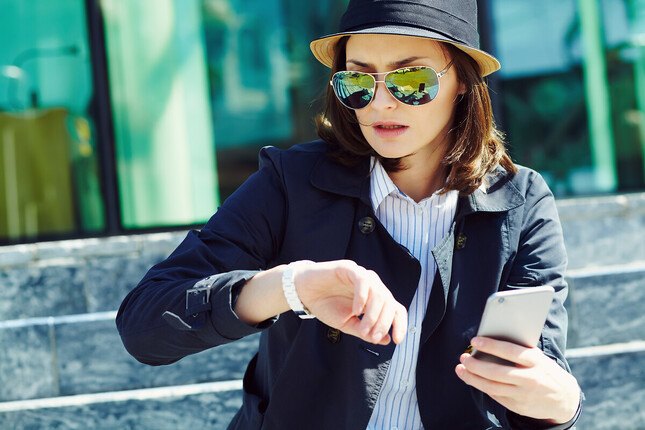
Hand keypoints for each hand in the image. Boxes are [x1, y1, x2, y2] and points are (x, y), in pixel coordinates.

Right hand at [293, 260, 407, 344]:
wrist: (304, 293)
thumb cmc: (326, 306)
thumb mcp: (347, 324)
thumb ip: (365, 331)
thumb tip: (386, 340)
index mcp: (374, 299)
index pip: (395, 309)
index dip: (399, 324)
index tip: (396, 340)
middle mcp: (372, 286)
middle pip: (389, 302)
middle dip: (383, 323)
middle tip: (373, 337)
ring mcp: (361, 276)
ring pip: (379, 292)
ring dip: (373, 314)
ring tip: (363, 327)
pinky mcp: (349, 268)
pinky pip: (362, 280)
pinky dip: (362, 296)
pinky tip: (356, 310)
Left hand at [455, 337, 579, 423]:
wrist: (565, 399)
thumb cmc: (545, 371)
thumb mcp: (538, 357)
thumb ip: (519, 350)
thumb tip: (491, 339)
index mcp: (536, 361)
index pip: (510, 351)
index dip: (491, 345)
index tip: (474, 341)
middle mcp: (530, 379)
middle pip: (497, 372)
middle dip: (476, 365)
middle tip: (463, 357)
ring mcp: (524, 395)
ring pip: (492, 387)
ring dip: (473, 378)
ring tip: (461, 369)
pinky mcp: (519, 407)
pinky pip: (496, 396)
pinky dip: (483, 387)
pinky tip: (473, 379)